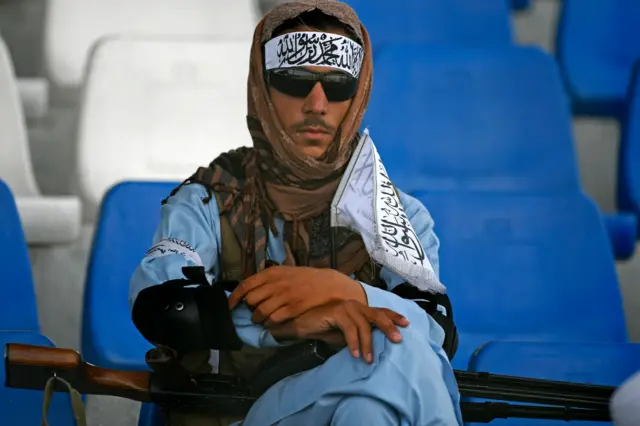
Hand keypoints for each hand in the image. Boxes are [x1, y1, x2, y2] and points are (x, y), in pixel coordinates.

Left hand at [228, 266, 366, 324]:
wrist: (329, 285)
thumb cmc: (306, 278)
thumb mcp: (285, 272)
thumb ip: (268, 279)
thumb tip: (250, 288)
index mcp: (272, 273)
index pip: (246, 285)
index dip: (235, 297)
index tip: (231, 306)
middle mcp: (276, 284)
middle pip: (251, 300)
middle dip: (249, 309)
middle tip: (253, 311)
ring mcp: (284, 296)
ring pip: (260, 312)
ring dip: (258, 319)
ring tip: (261, 319)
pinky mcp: (293, 308)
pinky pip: (273, 319)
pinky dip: (269, 323)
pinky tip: (272, 323)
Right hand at [266, 300, 408, 363]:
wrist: (303, 325)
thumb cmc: (325, 330)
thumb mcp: (347, 334)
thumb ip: (360, 335)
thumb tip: (376, 346)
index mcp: (359, 309)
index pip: (380, 311)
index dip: (394, 316)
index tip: (407, 324)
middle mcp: (355, 305)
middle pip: (377, 315)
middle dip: (389, 327)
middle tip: (398, 339)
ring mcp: (346, 307)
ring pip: (363, 325)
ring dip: (367, 344)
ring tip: (368, 360)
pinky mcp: (336, 312)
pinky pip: (349, 328)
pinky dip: (353, 342)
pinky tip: (355, 354)